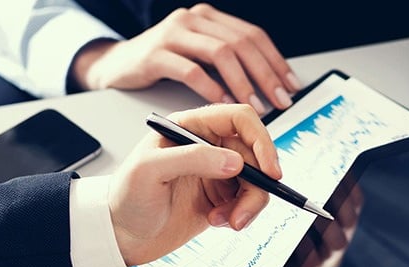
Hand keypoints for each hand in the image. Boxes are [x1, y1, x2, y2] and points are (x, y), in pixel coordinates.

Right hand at [71, 4, 301, 113]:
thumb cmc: (162, 64)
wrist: (117, 65)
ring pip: (220, 54)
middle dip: (265, 74)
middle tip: (280, 100)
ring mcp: (173, 34)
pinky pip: (191, 71)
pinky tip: (224, 103)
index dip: (276, 61)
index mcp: (208, 18)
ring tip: (256, 106)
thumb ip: (226, 62)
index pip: (252, 35)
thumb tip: (267, 83)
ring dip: (243, 83)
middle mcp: (193, 19)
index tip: (291, 86)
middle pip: (241, 43)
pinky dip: (212, 89)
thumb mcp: (198, 56)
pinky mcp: (155, 55)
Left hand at [108, 103, 279, 264]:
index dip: (261, 141)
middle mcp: (207, 147)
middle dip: (257, 185)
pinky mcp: (219, 199)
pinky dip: (240, 215)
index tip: (270, 170)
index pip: (240, 120)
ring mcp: (215, 173)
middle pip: (255, 156)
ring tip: (227, 221)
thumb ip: (192, 159)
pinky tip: (217, 221)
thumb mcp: (150, 171)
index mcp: (191, 127)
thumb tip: (235, 160)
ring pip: (255, 182)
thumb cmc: (126, 198)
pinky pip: (247, 202)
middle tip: (244, 211)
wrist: (120, 236)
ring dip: (249, 204)